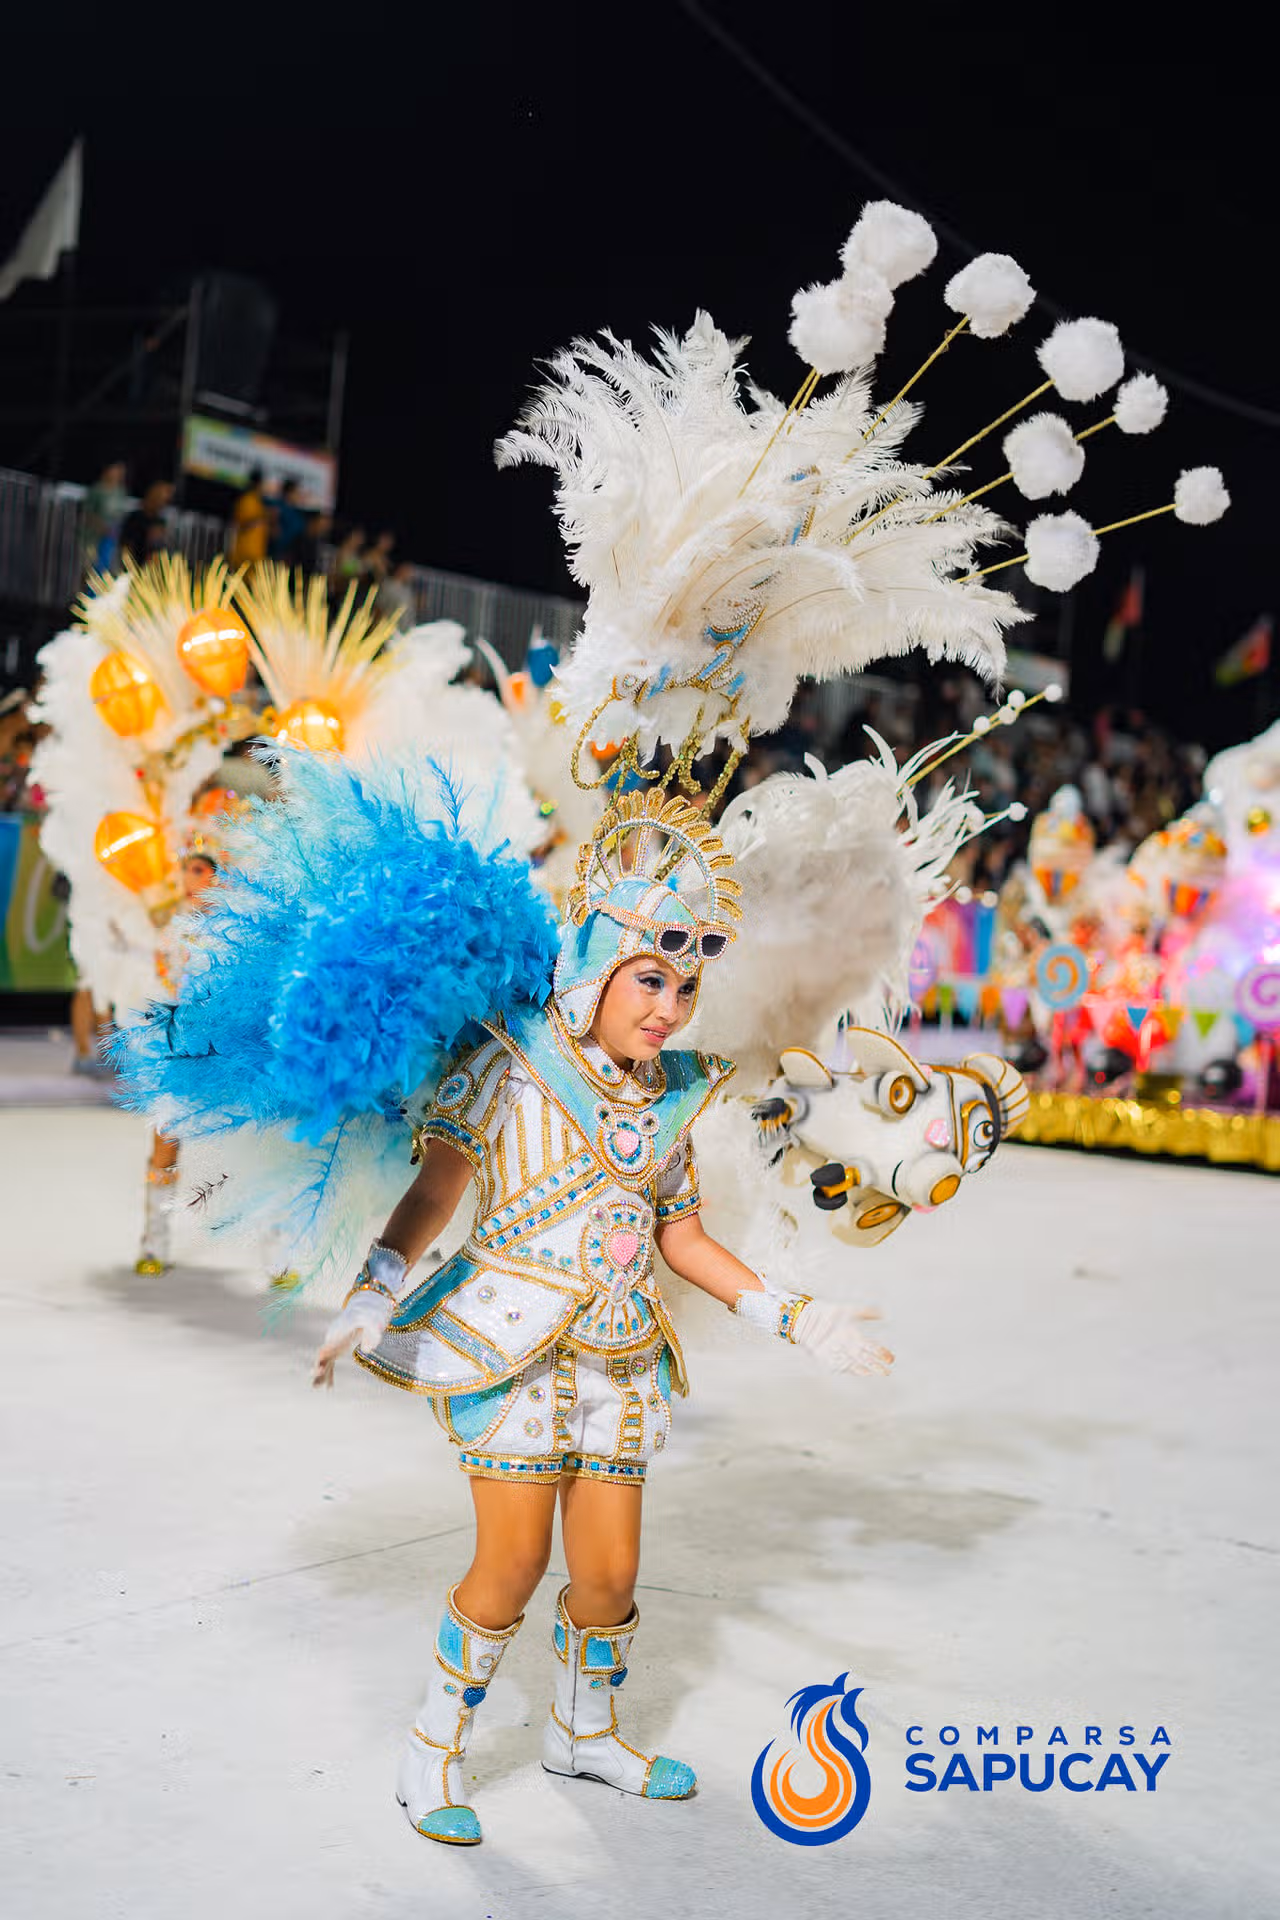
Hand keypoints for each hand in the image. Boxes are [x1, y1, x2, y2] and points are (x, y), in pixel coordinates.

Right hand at [311, 1248, 402, 1387]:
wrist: (365, 1309)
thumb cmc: (368, 1314)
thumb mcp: (372, 1319)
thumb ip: (372, 1331)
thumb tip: (368, 1348)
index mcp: (340, 1330)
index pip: (329, 1344)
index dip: (323, 1354)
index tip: (320, 1364)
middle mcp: (333, 1338)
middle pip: (323, 1354)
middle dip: (318, 1365)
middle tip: (315, 1376)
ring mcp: (334, 1344)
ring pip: (325, 1362)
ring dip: (321, 1375)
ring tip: (316, 1388)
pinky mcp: (338, 1350)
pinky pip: (331, 1364)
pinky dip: (329, 1375)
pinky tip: (329, 1388)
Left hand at [790, 1297, 894, 1376]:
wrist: (807, 1316)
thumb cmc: (830, 1313)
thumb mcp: (849, 1310)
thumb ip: (866, 1311)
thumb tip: (882, 1313)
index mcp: (855, 1337)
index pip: (872, 1347)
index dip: (881, 1353)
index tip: (890, 1359)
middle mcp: (848, 1347)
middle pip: (865, 1358)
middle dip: (876, 1364)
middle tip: (887, 1370)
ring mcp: (838, 1353)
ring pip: (854, 1364)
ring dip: (863, 1369)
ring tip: (872, 1373)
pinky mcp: (827, 1358)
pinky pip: (838, 1366)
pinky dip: (846, 1368)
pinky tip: (852, 1371)